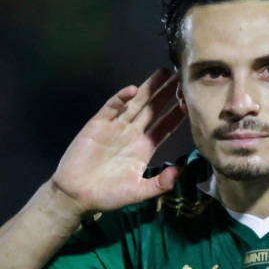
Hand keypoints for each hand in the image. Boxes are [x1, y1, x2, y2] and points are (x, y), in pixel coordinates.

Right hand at [51, 68, 184, 214]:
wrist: (77, 195)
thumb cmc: (108, 195)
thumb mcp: (138, 192)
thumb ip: (159, 183)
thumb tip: (178, 171)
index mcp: (144, 148)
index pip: (164, 127)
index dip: (177, 114)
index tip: (191, 101)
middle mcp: (132, 134)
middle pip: (152, 110)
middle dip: (166, 94)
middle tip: (181, 77)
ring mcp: (115, 127)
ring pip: (135, 104)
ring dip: (148, 89)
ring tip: (164, 73)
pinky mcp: (98, 124)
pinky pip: (111, 107)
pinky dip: (121, 98)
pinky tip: (132, 89)